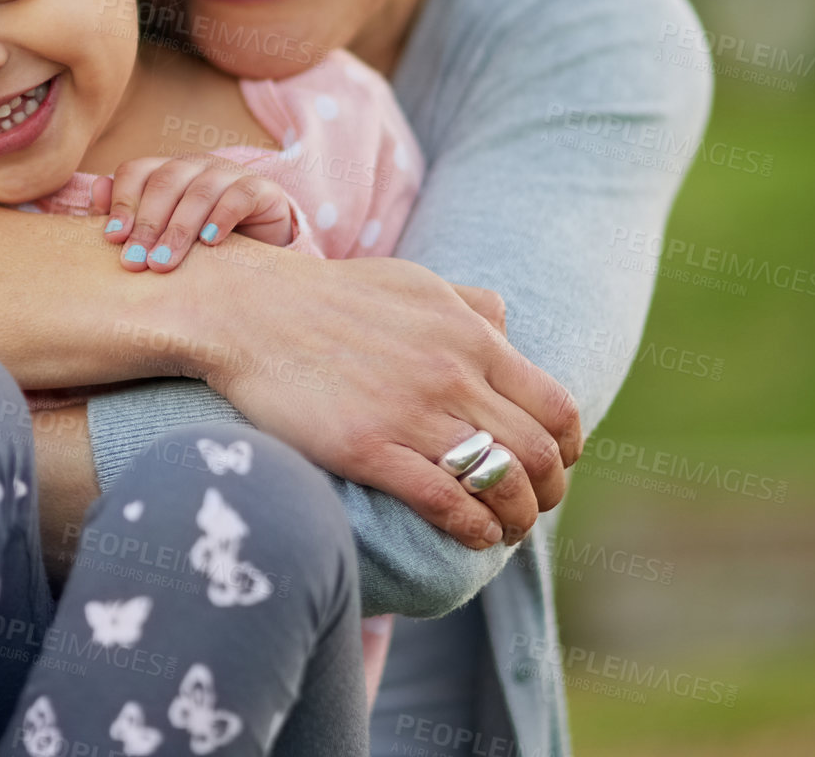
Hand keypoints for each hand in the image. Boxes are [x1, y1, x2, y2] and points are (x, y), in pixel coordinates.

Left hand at [92, 156, 294, 269]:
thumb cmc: (201, 242)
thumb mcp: (164, 231)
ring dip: (179, 228)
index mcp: (167, 171)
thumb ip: (128, 212)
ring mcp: (230, 173)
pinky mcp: (261, 189)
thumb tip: (96, 189)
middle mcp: (196, 166)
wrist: (263, 247)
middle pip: (166, 182)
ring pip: (200, 191)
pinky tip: (210, 242)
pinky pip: (241, 195)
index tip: (113, 239)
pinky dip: (224, 216)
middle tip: (136, 262)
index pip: (136, 171)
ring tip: (164, 262)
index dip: (122, 202)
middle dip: (147, 224)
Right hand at [191, 244, 581, 548]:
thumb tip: (505, 321)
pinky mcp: (367, 448)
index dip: (568, 448)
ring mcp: (410, 412)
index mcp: (468, 333)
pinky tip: (473, 535)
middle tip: (533, 506)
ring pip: (501, 482)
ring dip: (515, 518)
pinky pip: (446, 501)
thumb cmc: (326, 296)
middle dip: (548, 491)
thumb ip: (467, 302)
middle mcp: (451, 373)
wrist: (247, 310)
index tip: (555, 465)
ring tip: (505, 527)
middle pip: (538, 452)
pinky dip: (473, 528)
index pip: (554, 406)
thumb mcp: (411, 280)